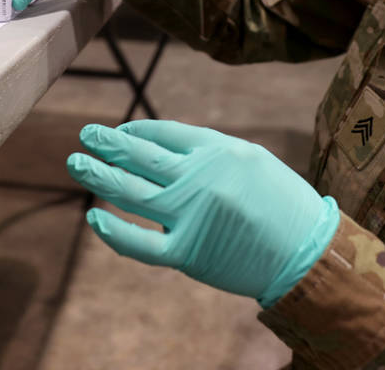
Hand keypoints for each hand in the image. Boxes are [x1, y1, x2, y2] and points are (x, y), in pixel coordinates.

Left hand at [67, 120, 339, 305]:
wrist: (307, 253)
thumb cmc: (282, 204)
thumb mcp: (251, 160)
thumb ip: (210, 153)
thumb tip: (164, 151)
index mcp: (218, 149)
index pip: (164, 133)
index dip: (136, 131)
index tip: (119, 132)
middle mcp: (200, 178)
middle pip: (142, 157)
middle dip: (109, 144)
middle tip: (86, 135)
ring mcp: (191, 215)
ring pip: (132, 192)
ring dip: (100, 176)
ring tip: (77, 162)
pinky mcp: (187, 252)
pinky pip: (140, 243)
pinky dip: (114, 232)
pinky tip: (94, 217)